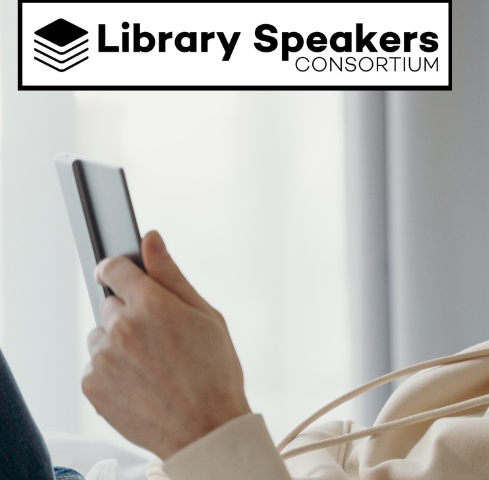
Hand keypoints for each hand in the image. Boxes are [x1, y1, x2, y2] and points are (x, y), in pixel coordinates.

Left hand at [82, 231, 251, 459]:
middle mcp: (121, 327)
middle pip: (109, 304)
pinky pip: (94, 367)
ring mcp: (103, 358)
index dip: (120, 270)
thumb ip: (172, 275)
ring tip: (152, 365)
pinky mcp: (92, 385)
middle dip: (130, 314)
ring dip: (118, 344)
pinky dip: (111, 372)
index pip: (114, 268)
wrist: (206, 429)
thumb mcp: (206, 316)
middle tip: (160, 338)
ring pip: (100, 337)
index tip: (125, 278)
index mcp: (151, 304)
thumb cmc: (215, 372)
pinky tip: (141, 383)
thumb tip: (150, 238)